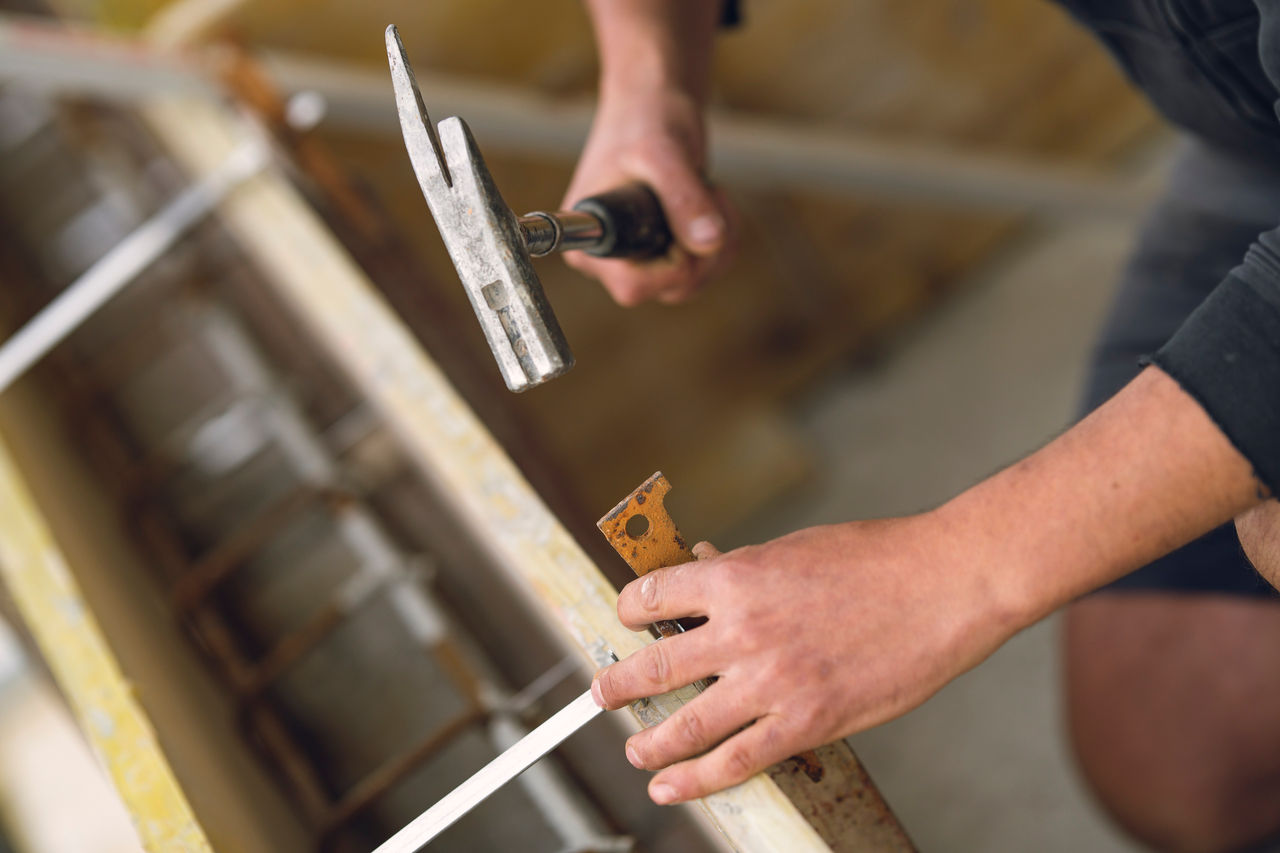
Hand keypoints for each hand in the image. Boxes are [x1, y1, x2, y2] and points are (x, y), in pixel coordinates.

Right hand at [562, 87, 735, 305]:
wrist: (652, 105)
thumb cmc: (646, 119)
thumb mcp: (664, 152)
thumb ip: (684, 196)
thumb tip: (710, 243)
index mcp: (591, 240)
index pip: (632, 287)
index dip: (672, 266)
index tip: (683, 223)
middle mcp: (608, 259)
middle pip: (671, 288)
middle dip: (704, 246)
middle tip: (706, 194)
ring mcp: (636, 259)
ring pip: (693, 281)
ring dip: (718, 241)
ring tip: (707, 191)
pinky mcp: (660, 255)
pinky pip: (703, 270)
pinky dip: (721, 241)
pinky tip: (710, 202)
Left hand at [590, 515, 1026, 804]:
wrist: (943, 584)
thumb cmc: (877, 559)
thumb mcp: (794, 549)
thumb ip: (745, 573)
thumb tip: (709, 581)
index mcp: (734, 578)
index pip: (652, 597)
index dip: (630, 611)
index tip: (627, 622)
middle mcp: (741, 631)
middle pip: (653, 667)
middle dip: (618, 686)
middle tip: (601, 695)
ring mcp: (771, 681)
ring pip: (685, 725)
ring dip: (649, 745)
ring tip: (635, 754)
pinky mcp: (806, 721)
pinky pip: (736, 761)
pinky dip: (696, 780)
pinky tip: (673, 786)